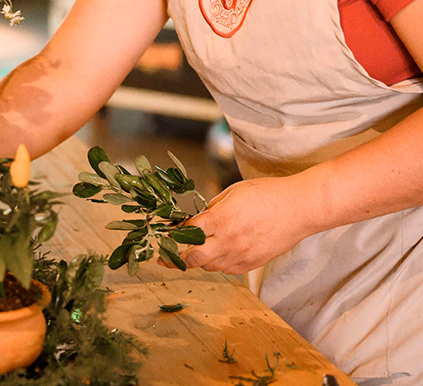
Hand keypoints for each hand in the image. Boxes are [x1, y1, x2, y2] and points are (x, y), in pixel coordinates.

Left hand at [174, 176, 311, 274]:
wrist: (298, 209)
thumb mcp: (234, 191)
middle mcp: (228, 241)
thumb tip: (199, 219)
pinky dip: (217, 263)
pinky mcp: (251, 264)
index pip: (188, 232)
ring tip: (192, 252)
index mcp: (221, 219)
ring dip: (198, 260)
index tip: (166, 234)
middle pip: (192, 258)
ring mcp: (241, 256)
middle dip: (175, 258)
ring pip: (209, 267)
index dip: (174, 233)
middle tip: (164, 256)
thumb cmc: (267, 193)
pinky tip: (218, 252)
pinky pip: (226, 269)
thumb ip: (213, 207)